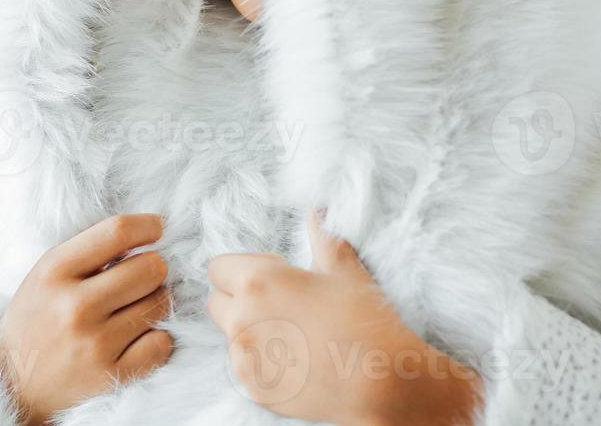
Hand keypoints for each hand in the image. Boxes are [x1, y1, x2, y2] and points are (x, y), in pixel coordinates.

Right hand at [0, 214, 173, 425]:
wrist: (13, 384)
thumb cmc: (37, 319)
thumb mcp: (45, 274)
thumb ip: (88, 252)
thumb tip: (143, 234)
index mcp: (55, 271)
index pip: (117, 232)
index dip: (147, 225)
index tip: (157, 227)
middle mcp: (75, 306)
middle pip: (149, 267)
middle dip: (153, 267)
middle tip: (142, 276)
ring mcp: (94, 344)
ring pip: (159, 304)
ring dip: (155, 300)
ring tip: (134, 307)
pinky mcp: (110, 375)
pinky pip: (161, 343)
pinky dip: (157, 337)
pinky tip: (138, 336)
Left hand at [207, 210, 481, 425]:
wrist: (383, 382)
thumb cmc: (364, 320)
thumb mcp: (343, 270)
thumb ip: (322, 237)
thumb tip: (318, 212)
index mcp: (257, 282)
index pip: (217, 269)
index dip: (241, 270)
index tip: (270, 277)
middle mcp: (242, 319)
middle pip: (217, 303)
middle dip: (238, 301)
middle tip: (278, 306)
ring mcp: (246, 358)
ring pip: (231, 337)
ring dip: (250, 333)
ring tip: (293, 336)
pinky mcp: (255, 388)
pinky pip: (246, 367)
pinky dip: (262, 363)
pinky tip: (296, 361)